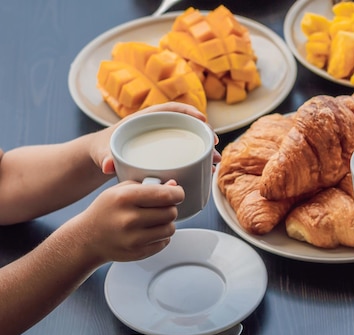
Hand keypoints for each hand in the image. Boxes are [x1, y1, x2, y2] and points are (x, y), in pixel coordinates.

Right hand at [68, 180, 184, 262]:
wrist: (87, 239)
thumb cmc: (106, 210)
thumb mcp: (120, 190)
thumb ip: (148, 186)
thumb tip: (174, 185)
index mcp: (125, 198)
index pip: (165, 195)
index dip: (177, 193)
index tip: (177, 193)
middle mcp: (129, 219)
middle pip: (171, 212)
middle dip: (170, 208)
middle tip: (160, 208)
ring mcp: (133, 239)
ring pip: (170, 229)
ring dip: (167, 223)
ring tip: (154, 220)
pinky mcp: (138, 253)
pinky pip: (164, 242)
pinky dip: (161, 237)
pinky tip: (148, 232)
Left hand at [91, 102, 214, 173]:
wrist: (100, 157)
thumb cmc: (101, 150)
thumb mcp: (102, 152)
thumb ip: (104, 157)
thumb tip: (107, 165)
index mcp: (145, 119)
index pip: (171, 109)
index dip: (189, 112)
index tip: (203, 120)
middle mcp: (158, 127)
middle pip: (186, 125)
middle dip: (204, 133)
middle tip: (215, 146)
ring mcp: (164, 140)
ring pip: (189, 140)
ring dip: (205, 149)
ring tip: (215, 162)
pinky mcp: (166, 154)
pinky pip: (186, 153)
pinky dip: (198, 160)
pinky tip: (207, 170)